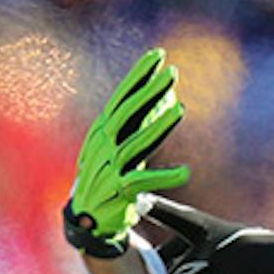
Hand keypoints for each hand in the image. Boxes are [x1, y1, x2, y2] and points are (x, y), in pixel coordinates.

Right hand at [64, 49, 189, 256]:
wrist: (87, 217)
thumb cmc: (108, 176)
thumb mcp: (121, 146)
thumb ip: (143, 124)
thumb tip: (169, 98)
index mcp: (103, 131)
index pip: (122, 97)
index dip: (139, 76)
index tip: (157, 56)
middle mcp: (104, 145)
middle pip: (128, 113)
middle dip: (149, 91)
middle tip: (172, 73)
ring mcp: (110, 167)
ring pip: (136, 143)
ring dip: (159, 126)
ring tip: (181, 109)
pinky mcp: (118, 191)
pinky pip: (143, 181)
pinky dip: (165, 176)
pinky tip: (186, 172)